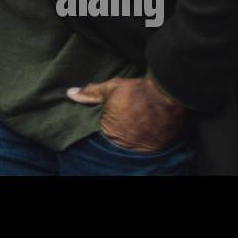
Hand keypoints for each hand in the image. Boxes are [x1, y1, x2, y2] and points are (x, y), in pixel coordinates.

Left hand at [66, 75, 184, 152]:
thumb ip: (90, 93)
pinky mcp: (157, 147)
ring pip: (132, 146)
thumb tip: (70, 94)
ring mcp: (142, 148)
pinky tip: (145, 131)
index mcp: (111, 132)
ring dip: (131, 138)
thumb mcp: (111, 89)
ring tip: (133, 128)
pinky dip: (145, 140)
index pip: (102, 136)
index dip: (104, 128)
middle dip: (118, 135)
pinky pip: (148, 148)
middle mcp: (126, 144)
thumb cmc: (136, 91)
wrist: (166, 94)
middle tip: (123, 124)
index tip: (108, 121)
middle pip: (117, 143)